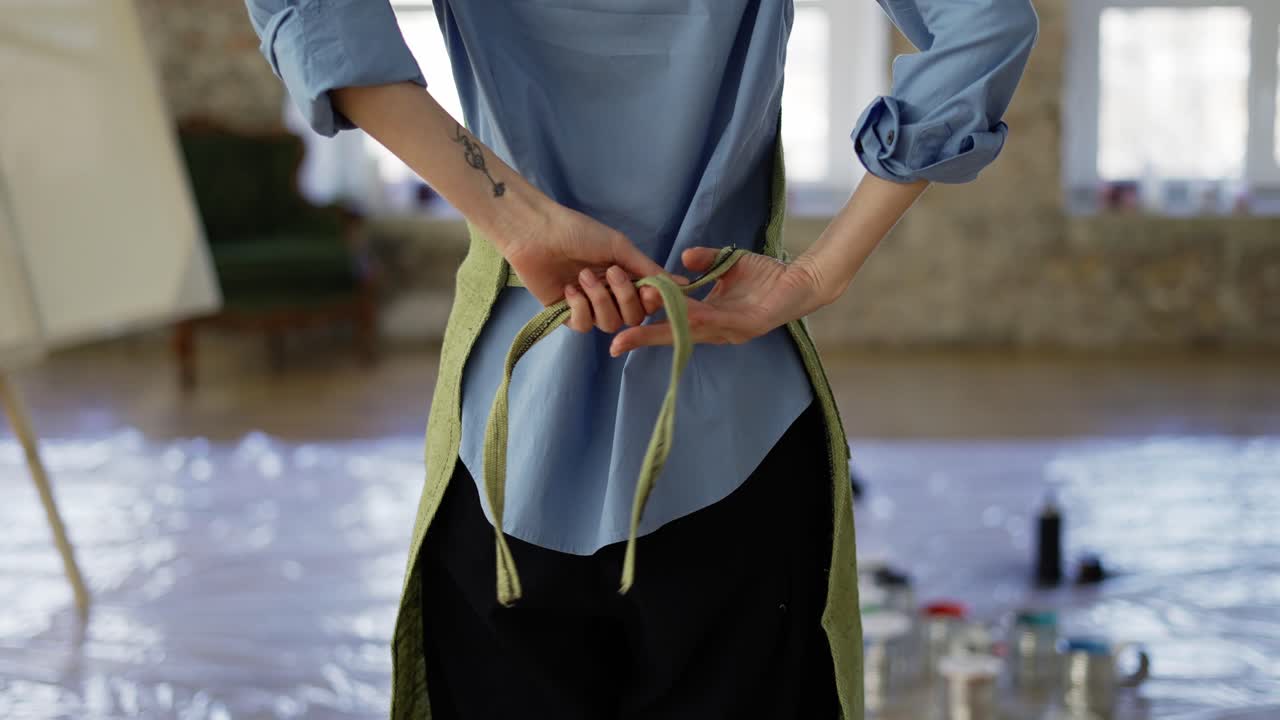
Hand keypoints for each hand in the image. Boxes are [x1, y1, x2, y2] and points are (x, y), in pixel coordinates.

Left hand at [503, 205, 677, 332]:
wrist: (538, 233)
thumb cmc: (579, 232)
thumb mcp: (619, 247)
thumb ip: (650, 269)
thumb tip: (683, 285)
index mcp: (625, 278)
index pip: (648, 304)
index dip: (651, 302)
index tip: (648, 290)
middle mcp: (610, 295)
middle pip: (632, 318)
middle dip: (624, 298)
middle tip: (611, 272)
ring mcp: (588, 306)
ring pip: (609, 324)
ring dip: (598, 300)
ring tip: (583, 276)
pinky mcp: (565, 315)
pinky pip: (583, 326)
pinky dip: (579, 307)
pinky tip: (569, 288)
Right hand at [609, 247, 829, 355]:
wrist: (803, 279)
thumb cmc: (766, 275)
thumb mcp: (727, 263)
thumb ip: (704, 260)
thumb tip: (681, 258)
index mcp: (709, 318)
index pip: (671, 324)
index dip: (645, 328)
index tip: (618, 330)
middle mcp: (717, 330)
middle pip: (675, 335)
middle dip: (644, 339)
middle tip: (616, 343)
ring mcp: (732, 330)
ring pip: (692, 330)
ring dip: (665, 327)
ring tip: (637, 327)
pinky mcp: (749, 325)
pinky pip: (719, 321)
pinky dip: (698, 317)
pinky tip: (681, 314)